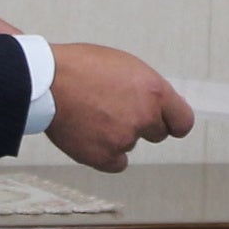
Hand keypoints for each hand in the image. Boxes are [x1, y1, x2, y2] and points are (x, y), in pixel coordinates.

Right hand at [47, 43, 193, 171]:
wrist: (46, 81)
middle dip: (142, 125)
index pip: (182, 122)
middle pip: (157, 134)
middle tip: (116, 111)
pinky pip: (116, 163)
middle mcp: (144, 117)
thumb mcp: (125, 66)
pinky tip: (90, 136)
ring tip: (92, 114)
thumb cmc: (81, 67)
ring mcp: (125, 138)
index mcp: (154, 91)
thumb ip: (147, 89)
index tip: (167, 124)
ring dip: (117, 135)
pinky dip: (105, 154)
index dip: (173, 123)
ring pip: (130, 144)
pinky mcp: (104, 157)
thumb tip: (161, 107)